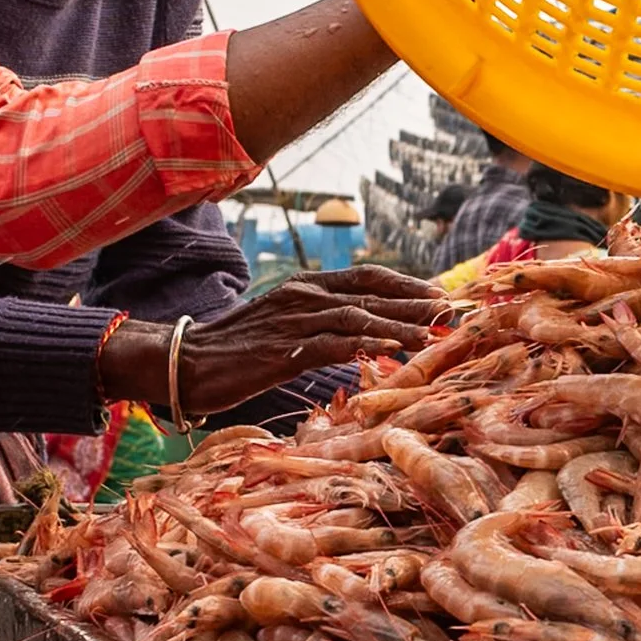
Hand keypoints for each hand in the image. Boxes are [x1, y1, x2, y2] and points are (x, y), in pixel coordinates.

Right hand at [101, 267, 442, 416]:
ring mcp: (294, 320)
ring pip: (359, 316)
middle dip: (416, 303)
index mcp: (307, 287)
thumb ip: (322, 324)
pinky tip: (391, 350)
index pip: (368, 278)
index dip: (407, 285)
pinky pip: (332, 343)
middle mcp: (304, 295)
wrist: (187, 362)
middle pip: (372, 294)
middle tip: (453, 313)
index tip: (440, 296)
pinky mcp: (283, 349)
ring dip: (401, 324)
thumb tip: (364, 334)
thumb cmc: (238, 349)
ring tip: (434, 333)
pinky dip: (365, 344)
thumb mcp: (286, 327)